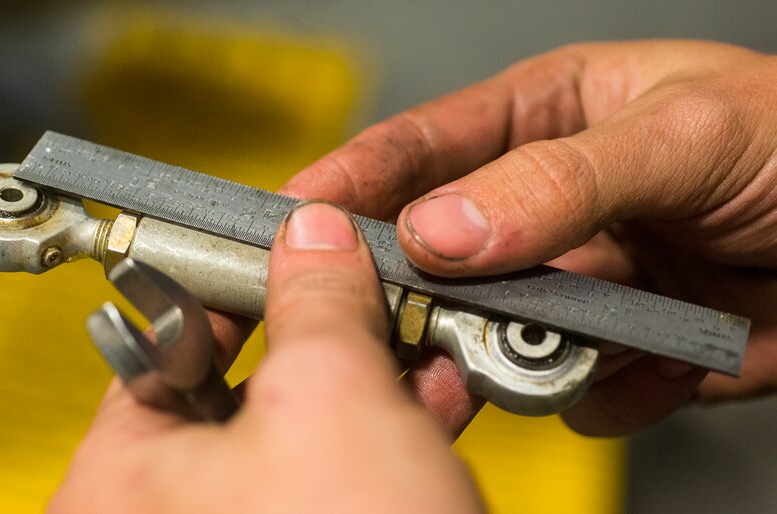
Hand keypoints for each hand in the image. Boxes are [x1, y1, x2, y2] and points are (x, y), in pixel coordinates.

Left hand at [49, 202, 482, 512]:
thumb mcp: (331, 403)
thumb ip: (315, 302)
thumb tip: (312, 235)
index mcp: (123, 482)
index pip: (161, 341)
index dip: (228, 277)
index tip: (284, 241)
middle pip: (242, 382)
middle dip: (322, 327)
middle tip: (366, 281)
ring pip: (306, 426)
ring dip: (372, 373)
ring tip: (420, 330)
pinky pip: (344, 471)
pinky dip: (392, 429)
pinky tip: (442, 394)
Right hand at [280, 40, 776, 435]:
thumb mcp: (681, 136)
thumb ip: (557, 182)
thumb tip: (442, 230)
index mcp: (542, 122)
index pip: (422, 146)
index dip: (353, 179)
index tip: (295, 215)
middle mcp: (541, 207)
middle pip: (437, 255)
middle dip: (415, 295)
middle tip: (387, 326)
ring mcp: (571, 284)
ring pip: (490, 333)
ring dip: (499, 359)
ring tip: (516, 370)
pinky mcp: (608, 354)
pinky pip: (565, 388)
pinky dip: (596, 393)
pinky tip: (646, 372)